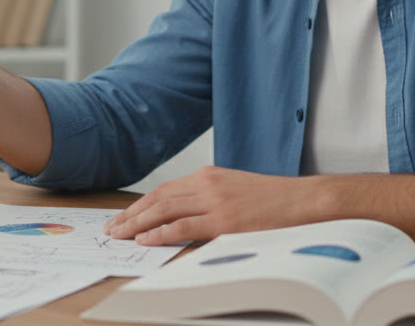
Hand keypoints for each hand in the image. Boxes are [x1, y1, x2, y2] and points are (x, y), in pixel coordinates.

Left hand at [103, 166, 321, 245]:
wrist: (303, 200)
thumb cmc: (273, 200)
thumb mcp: (234, 191)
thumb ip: (208, 199)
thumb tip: (182, 217)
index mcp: (208, 175)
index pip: (163, 190)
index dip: (139, 204)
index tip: (123, 217)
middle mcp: (206, 184)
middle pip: (157, 198)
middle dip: (131, 215)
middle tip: (111, 228)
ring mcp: (215, 201)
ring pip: (164, 210)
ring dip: (137, 223)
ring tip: (119, 234)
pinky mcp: (224, 220)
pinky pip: (184, 225)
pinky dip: (161, 232)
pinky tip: (145, 239)